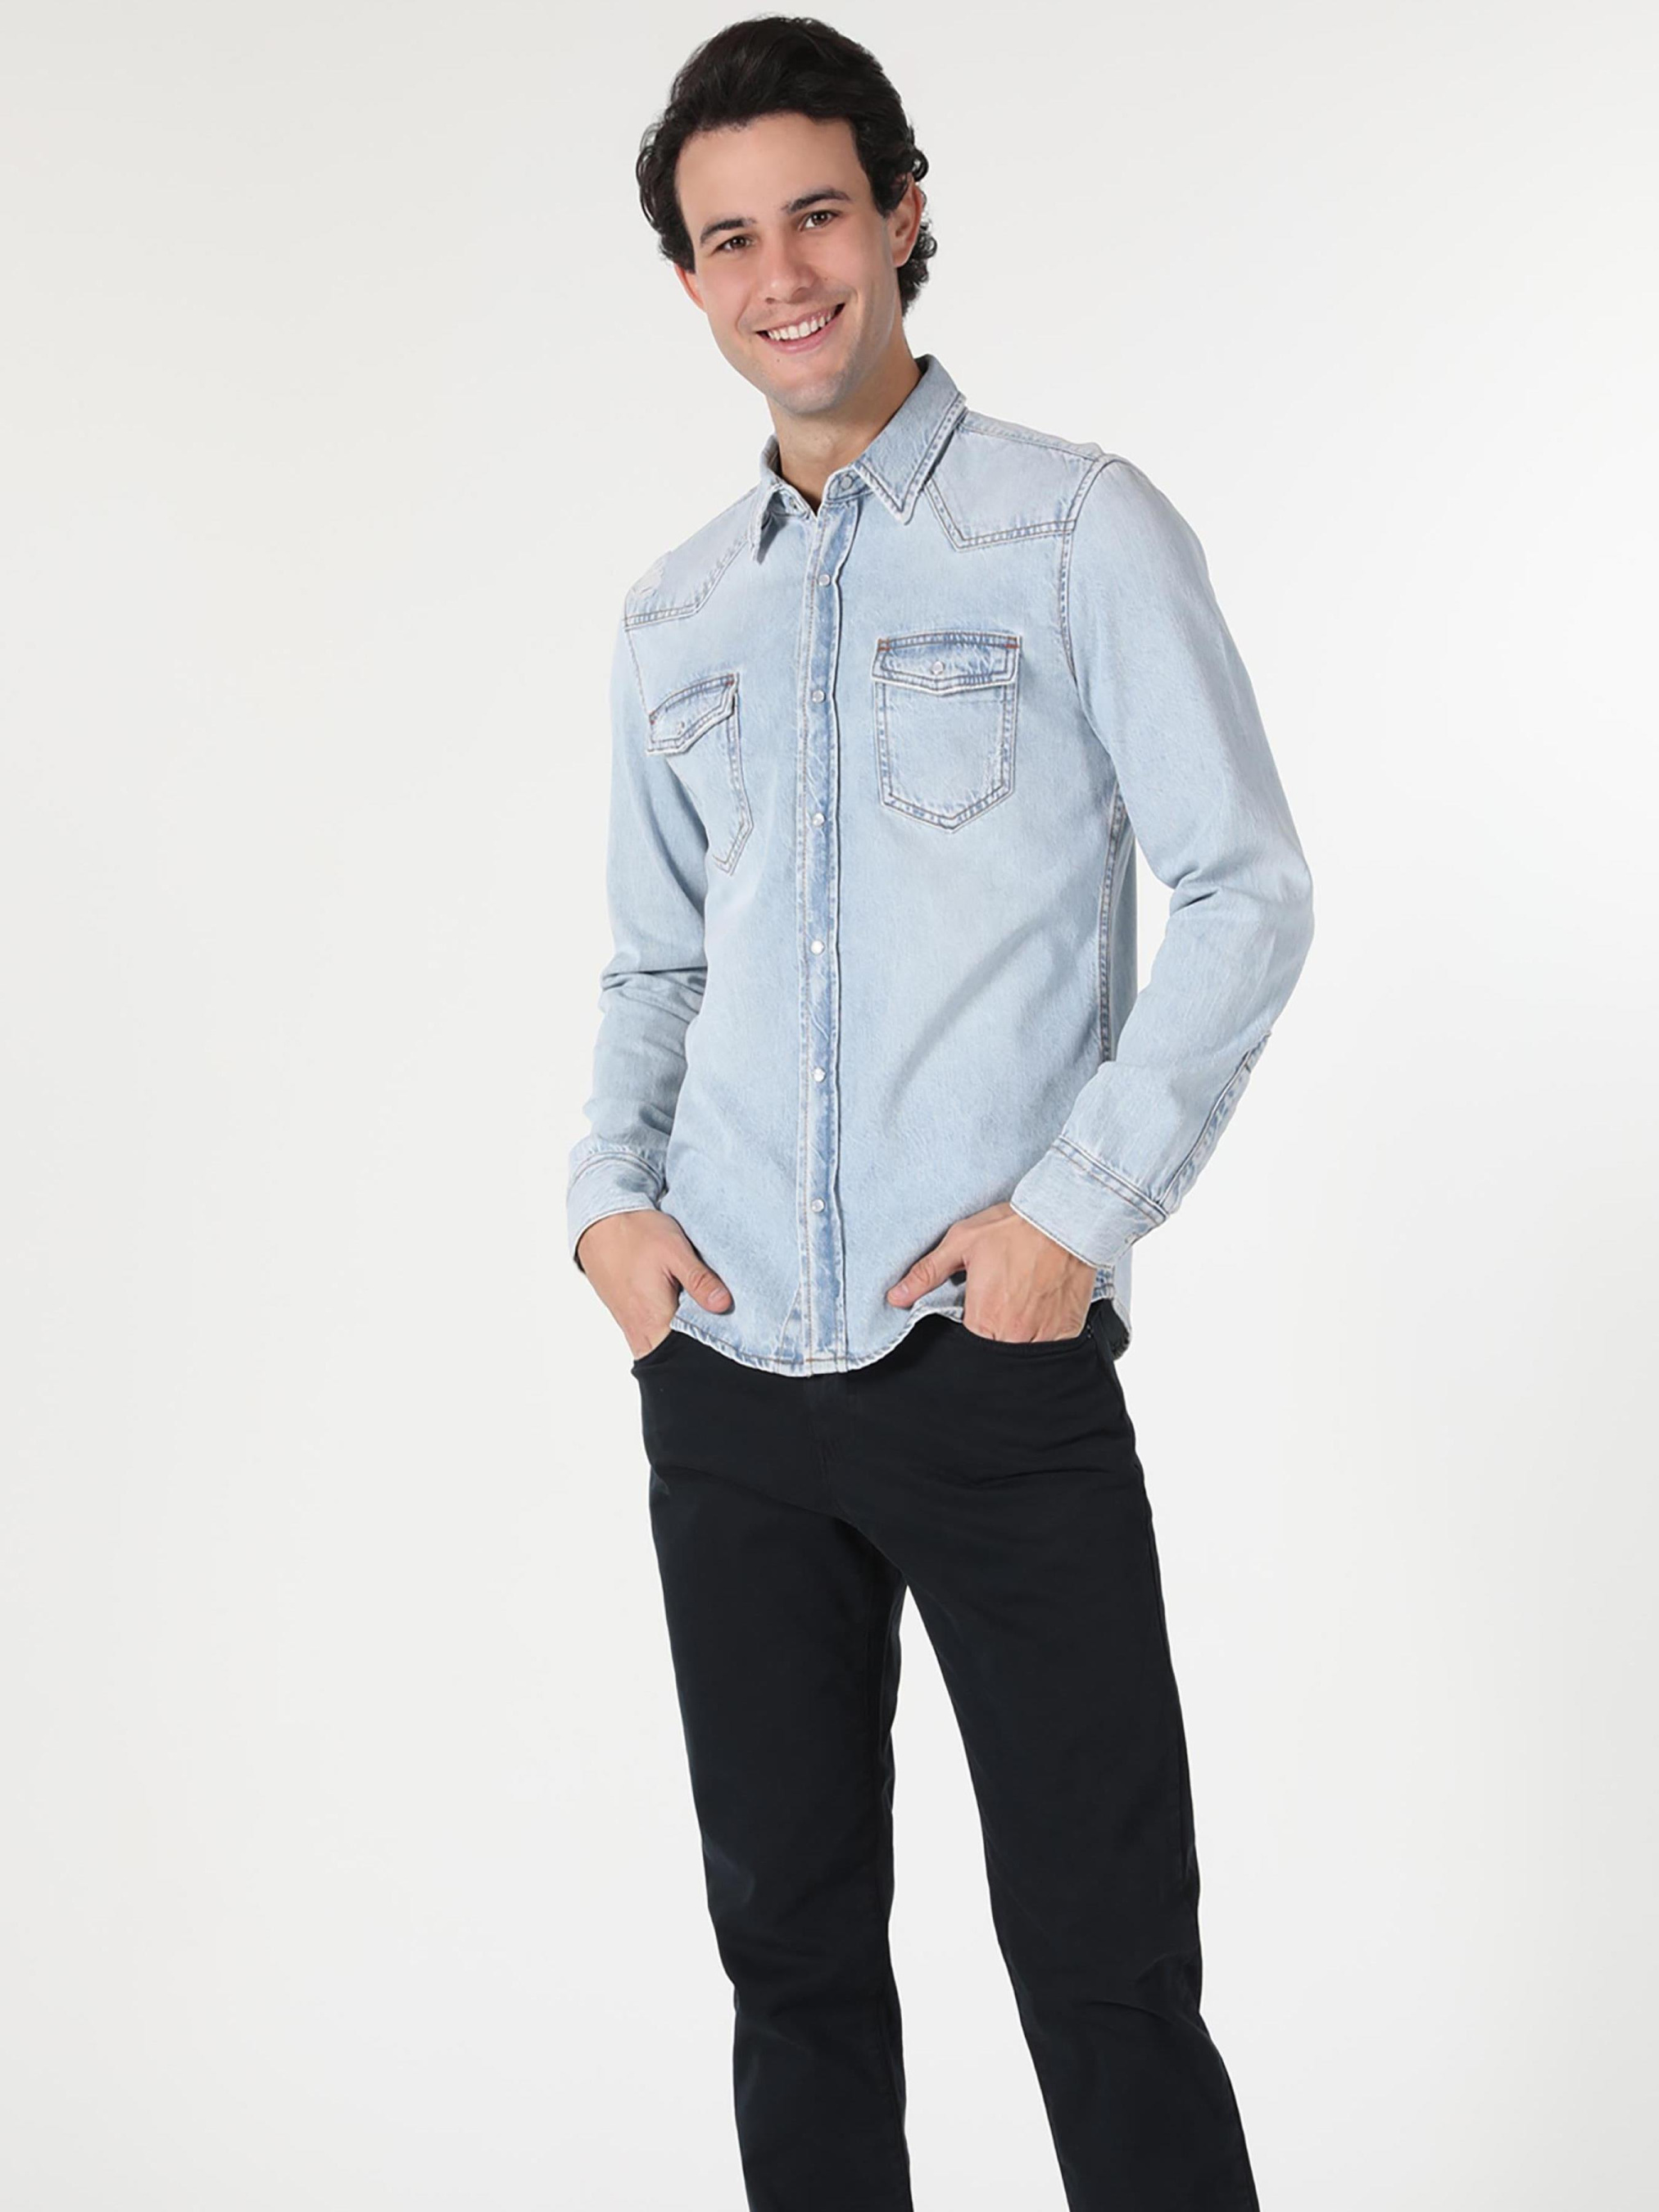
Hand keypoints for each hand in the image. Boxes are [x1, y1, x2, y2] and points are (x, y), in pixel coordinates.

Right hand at [576, 1209, 731, 1357]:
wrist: (599, 1222)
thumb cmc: (636, 1233)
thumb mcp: (674, 1250)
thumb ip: (699, 1280)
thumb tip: (723, 1304)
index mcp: (654, 1319)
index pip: (687, 1354)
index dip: (709, 1346)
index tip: (727, 1330)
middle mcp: (639, 1331)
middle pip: (674, 1355)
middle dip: (696, 1345)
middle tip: (713, 1319)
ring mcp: (630, 1328)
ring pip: (662, 1348)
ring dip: (681, 1337)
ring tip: (696, 1312)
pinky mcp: (626, 1319)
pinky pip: (650, 1337)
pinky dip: (666, 1330)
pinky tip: (678, 1307)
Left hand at [887, 1201, 1094, 1341]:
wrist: (1065, 1218)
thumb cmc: (1015, 1227)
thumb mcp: (962, 1243)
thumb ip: (926, 1273)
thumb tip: (895, 1296)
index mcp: (985, 1317)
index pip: (967, 1350)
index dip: (967, 1336)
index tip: (972, 1318)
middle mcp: (1015, 1333)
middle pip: (995, 1355)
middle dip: (991, 1338)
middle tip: (997, 1309)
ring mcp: (1044, 1335)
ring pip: (1024, 1356)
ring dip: (1017, 1340)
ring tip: (1018, 1310)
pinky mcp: (1068, 1330)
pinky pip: (1051, 1350)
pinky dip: (1043, 1338)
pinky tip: (1039, 1314)